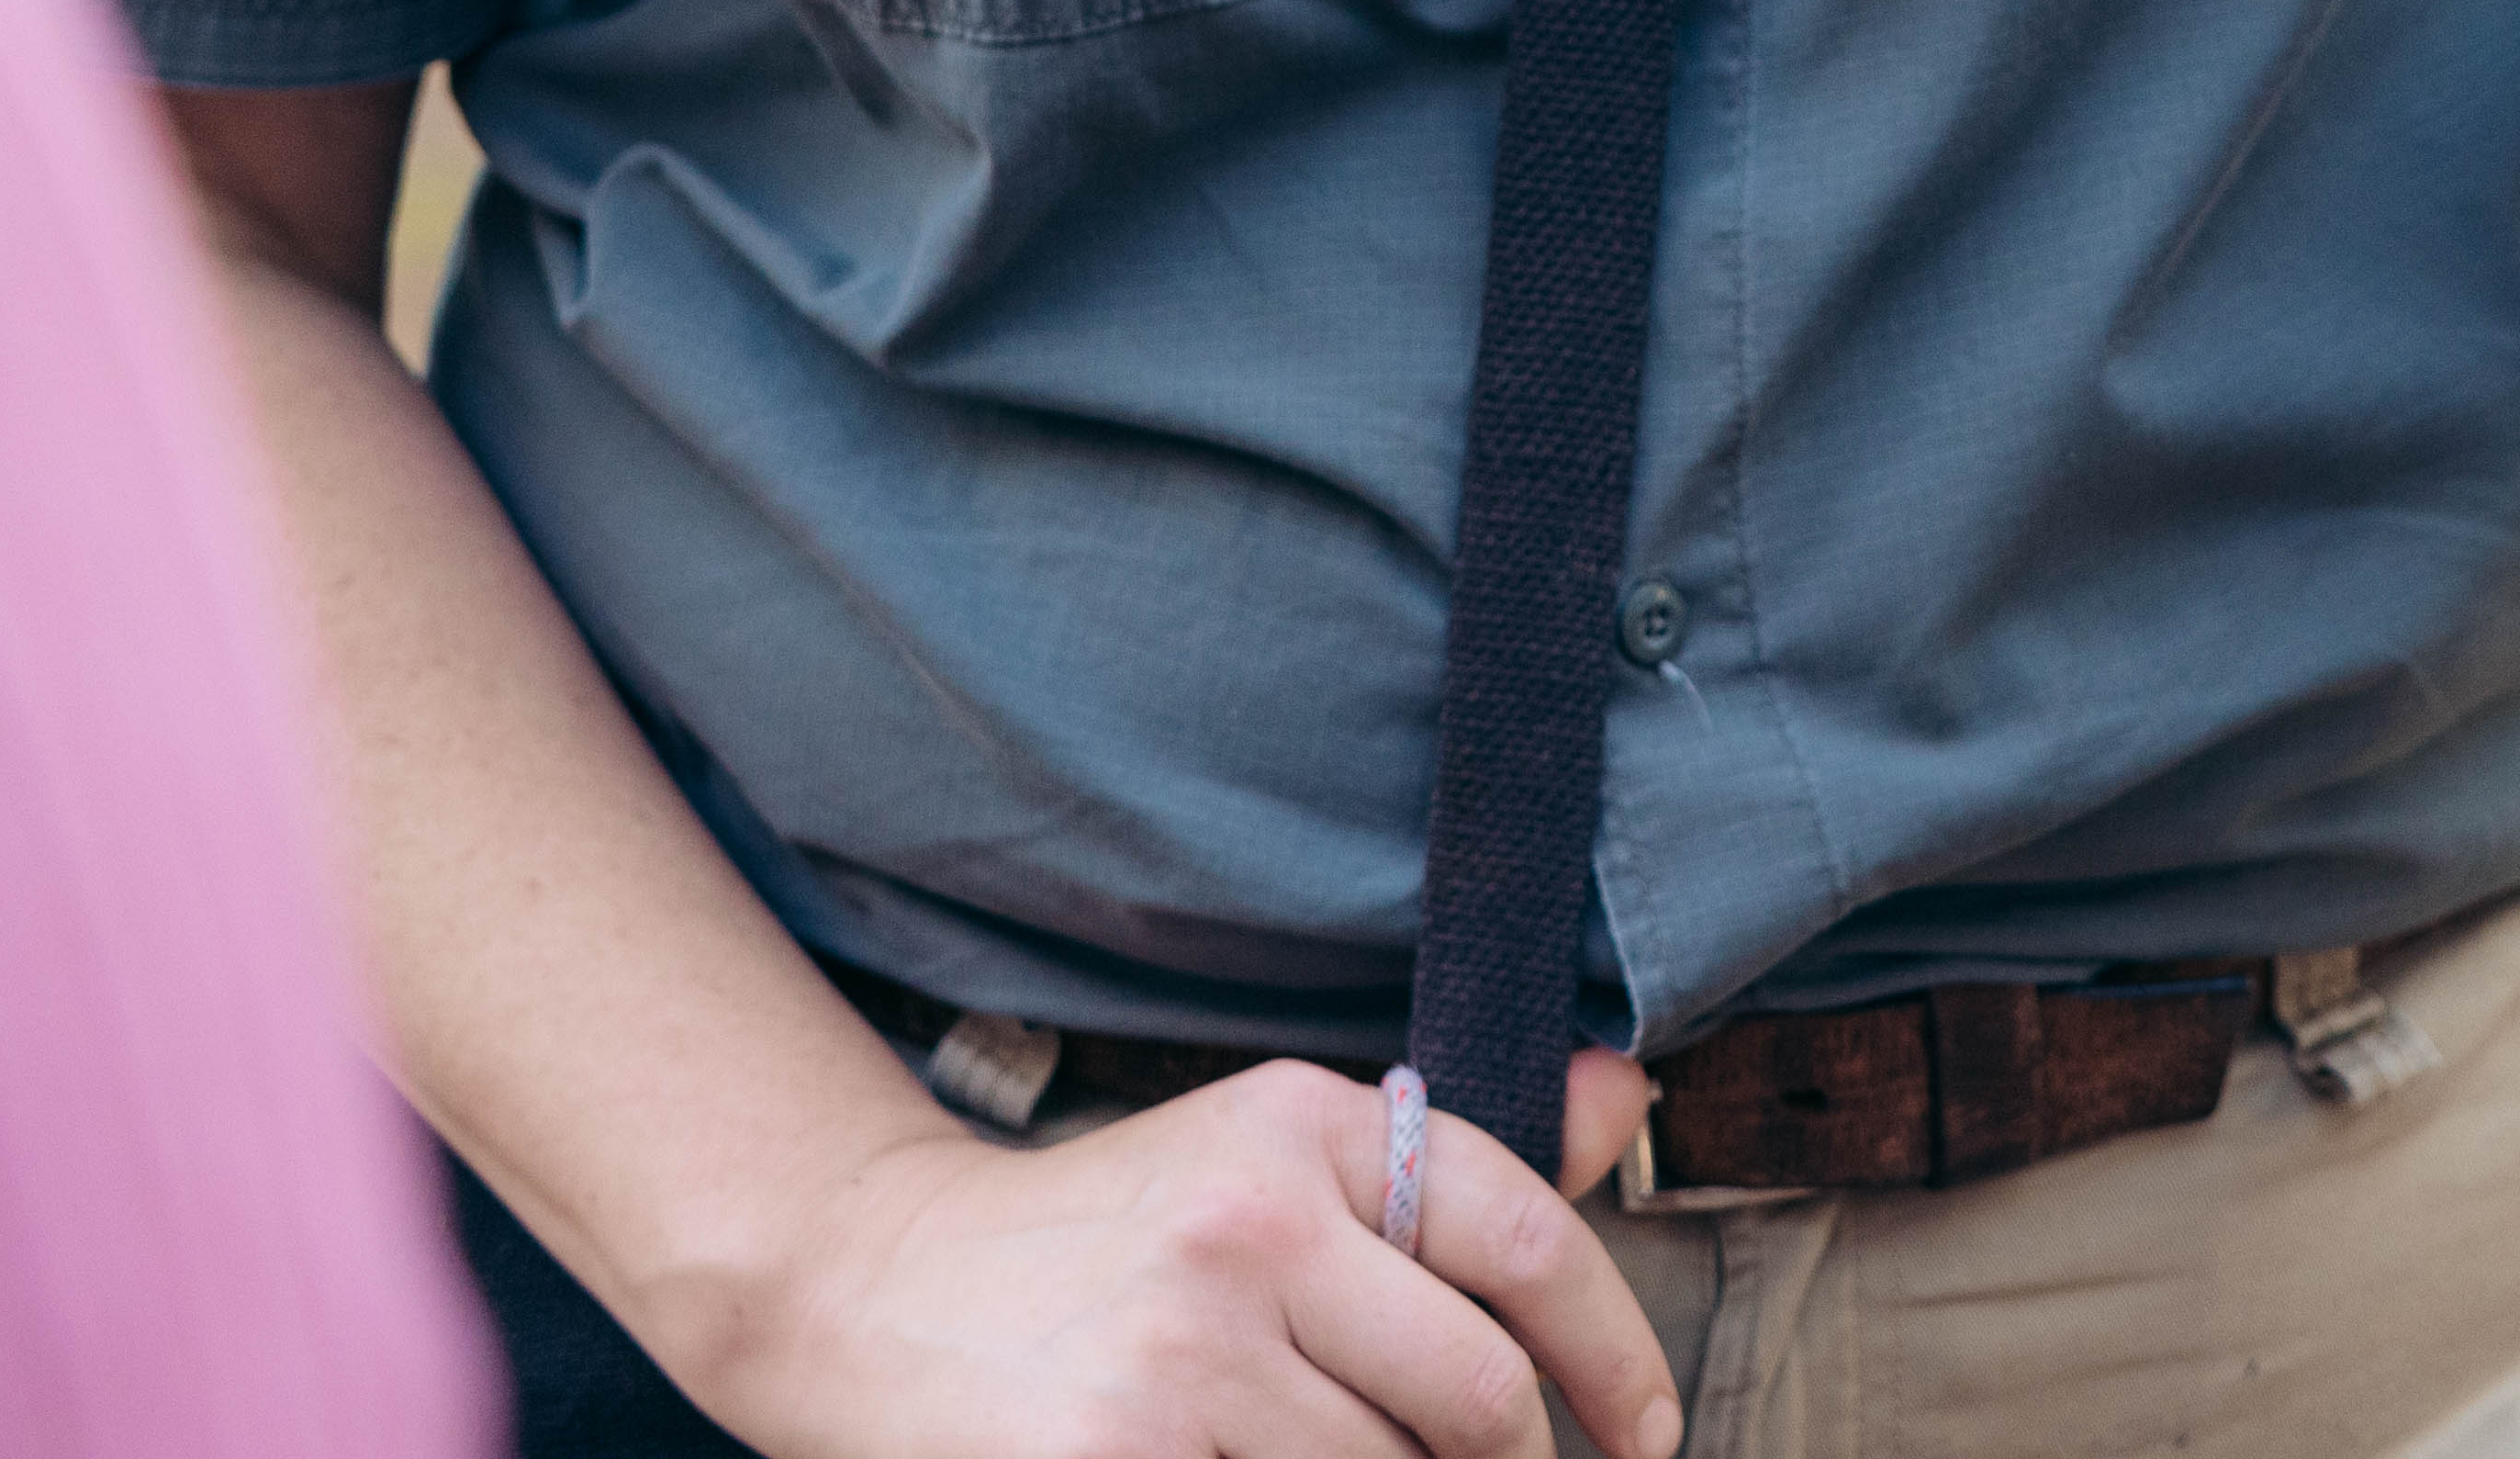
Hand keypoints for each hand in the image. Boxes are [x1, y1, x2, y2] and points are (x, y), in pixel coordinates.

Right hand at [684, 1052, 1679, 1458]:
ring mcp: (1183, 1356)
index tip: (1647, 1433)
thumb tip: (1626, 1097)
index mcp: (1302, 1126)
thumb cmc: (1105, 1239)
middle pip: (1479, 1398)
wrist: (872, 1288)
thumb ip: (1441, 1162)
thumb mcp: (1266, 1151)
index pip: (1525, 1242)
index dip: (1620, 1356)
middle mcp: (1250, 1225)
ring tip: (1324, 1457)